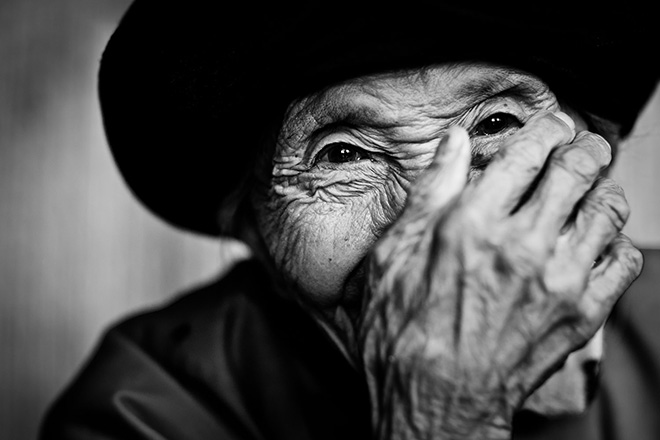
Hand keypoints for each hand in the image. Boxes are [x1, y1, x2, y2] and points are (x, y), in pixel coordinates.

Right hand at [359, 112, 642, 438]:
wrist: (435, 401)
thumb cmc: (404, 331)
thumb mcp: (395, 255)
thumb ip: (429, 192)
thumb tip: (452, 143)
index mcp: (474, 224)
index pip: (528, 152)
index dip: (548, 127)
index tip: (552, 124)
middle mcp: (523, 246)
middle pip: (578, 171)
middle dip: (584, 148)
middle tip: (581, 146)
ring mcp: (559, 281)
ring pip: (607, 210)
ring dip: (604, 188)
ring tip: (593, 187)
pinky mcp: (581, 315)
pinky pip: (625, 261)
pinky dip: (619, 240)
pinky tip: (600, 240)